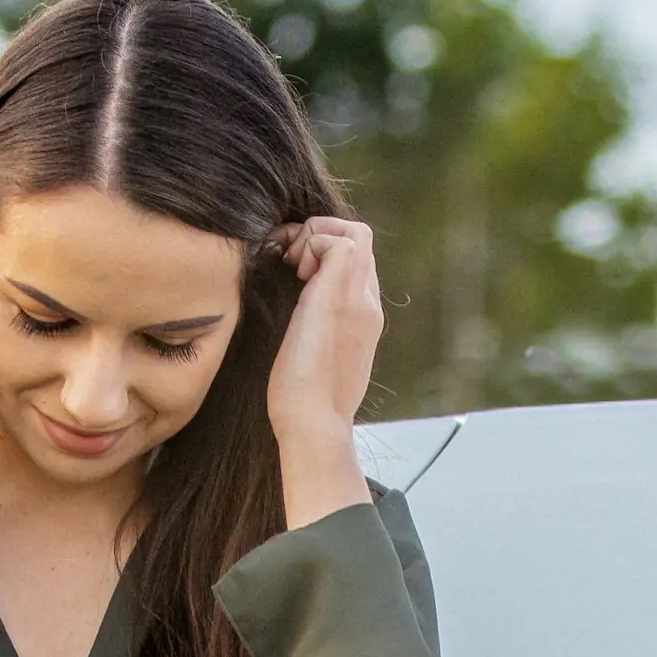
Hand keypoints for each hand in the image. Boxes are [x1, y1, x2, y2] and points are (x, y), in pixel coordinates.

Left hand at [264, 217, 377, 525]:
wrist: (313, 424)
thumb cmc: (303, 404)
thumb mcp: (315, 362)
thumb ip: (318, 336)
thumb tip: (298, 330)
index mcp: (363, 319)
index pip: (357, 263)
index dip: (324, 253)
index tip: (294, 272)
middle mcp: (368, 304)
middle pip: (359, 241)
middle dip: (318, 236)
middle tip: (289, 261)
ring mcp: (359, 299)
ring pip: (354, 233)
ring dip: (316, 236)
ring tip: (291, 263)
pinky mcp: (341, 295)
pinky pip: (338, 240)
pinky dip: (311, 243)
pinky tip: (292, 271)